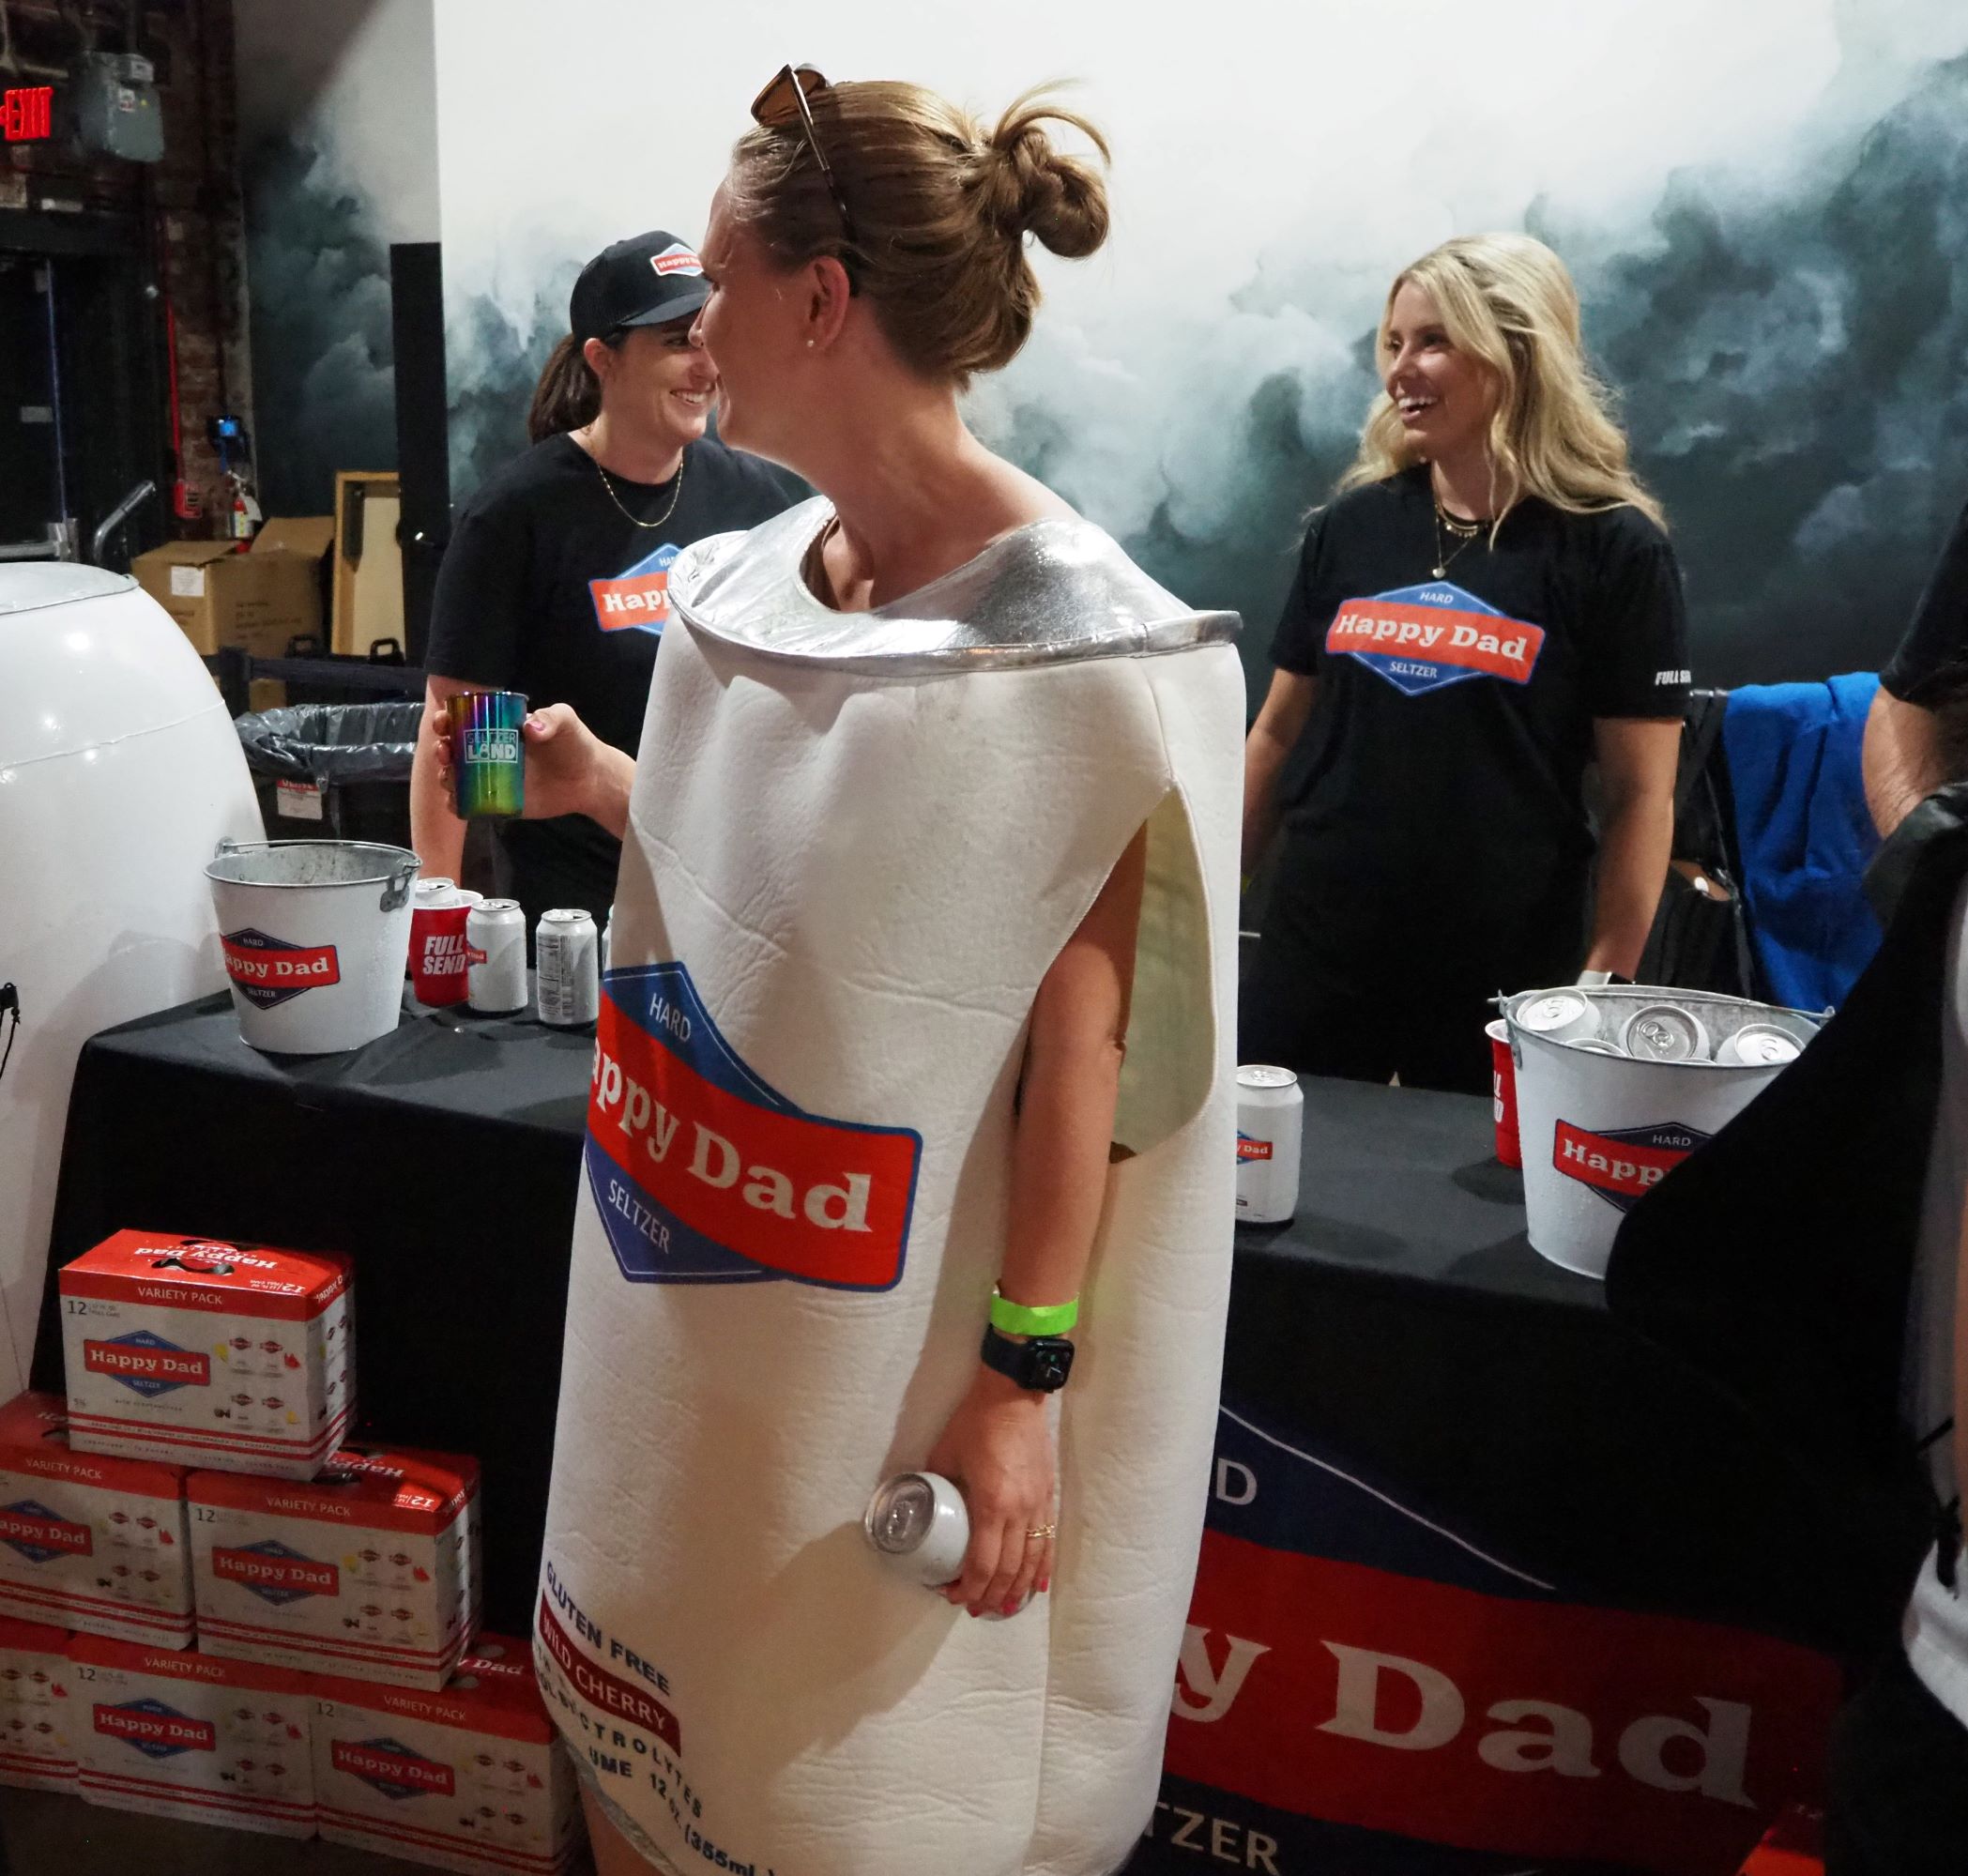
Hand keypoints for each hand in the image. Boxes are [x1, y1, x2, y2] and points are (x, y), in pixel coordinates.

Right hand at [431, 702, 613, 824]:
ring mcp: (494, 778)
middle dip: (441, 749)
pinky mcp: (501, 802)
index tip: (443, 721)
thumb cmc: (575, 744)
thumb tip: (530, 728)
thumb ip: (551, 718)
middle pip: (453, 750)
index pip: (464, 721)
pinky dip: (458, 805)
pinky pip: (472, 805)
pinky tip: (456, 802)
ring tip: (449, 776)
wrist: (590, 779)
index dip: (447, 720)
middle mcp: (490, 753)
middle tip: (445, 751)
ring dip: (445, 776)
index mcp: (498, 728)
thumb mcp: (565, 721)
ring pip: (458, 777)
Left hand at [923, 1365, 1055, 1616]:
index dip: (969, 1587)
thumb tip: (920, 1503)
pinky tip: (1037, 1585)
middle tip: (975, 1608)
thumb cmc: (976, 1421)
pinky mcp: (1048, 1496)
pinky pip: (1048, 1540)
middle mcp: (1019, 1510)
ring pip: (1032, 1561)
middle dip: (990, 1596)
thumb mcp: (945, 1454)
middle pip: (1008, 1570)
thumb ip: (936, 1484)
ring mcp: (1037, 1504)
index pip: (983, 1563)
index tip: (954, 1596)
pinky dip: (1042, 1567)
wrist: (1013, 1395)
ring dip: (1017, 1590)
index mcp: (992, 1503)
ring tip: (1005, 1608)